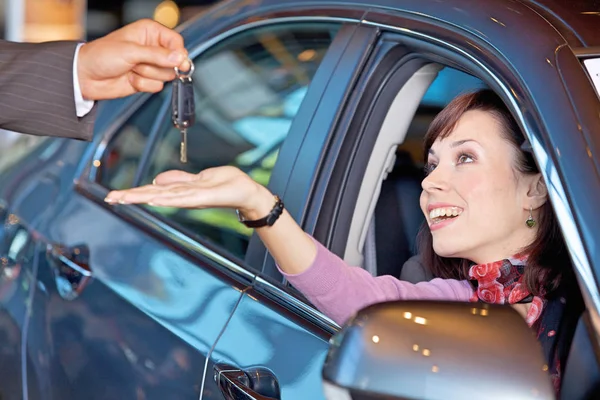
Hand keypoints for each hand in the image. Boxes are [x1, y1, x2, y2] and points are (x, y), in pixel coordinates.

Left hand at [77, 19, 191, 99]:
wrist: (87, 76)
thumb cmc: (102, 55)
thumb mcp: (131, 51)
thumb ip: (157, 55)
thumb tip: (180, 58)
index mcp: (150, 32)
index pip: (176, 41)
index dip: (178, 53)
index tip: (177, 62)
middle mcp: (153, 48)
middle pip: (174, 61)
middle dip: (156, 65)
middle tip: (139, 62)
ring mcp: (150, 65)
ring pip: (166, 75)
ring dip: (147, 75)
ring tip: (131, 68)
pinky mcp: (147, 80)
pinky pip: (157, 86)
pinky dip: (143, 84)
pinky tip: (130, 78)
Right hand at [104, 166, 274, 218]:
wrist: (247, 192)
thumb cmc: (226, 185)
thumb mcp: (198, 179)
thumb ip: (178, 180)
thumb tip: (157, 181)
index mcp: (181, 192)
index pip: (153, 191)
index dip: (133, 193)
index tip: (113, 195)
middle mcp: (184, 197)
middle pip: (153, 195)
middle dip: (131, 196)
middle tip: (110, 199)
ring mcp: (193, 198)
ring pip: (164, 197)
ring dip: (144, 197)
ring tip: (125, 198)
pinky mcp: (204, 196)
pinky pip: (184, 196)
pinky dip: (168, 198)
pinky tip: (155, 198)